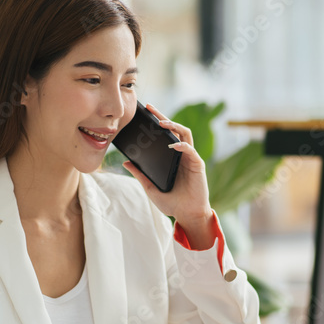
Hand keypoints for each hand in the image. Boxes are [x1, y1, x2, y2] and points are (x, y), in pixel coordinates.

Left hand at [123, 103, 215, 247]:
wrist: (188, 215)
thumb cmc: (172, 203)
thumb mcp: (150, 188)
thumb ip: (140, 175)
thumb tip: (126, 162)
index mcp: (171, 158)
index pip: (164, 135)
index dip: (156, 124)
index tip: (143, 115)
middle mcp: (181, 154)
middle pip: (174, 129)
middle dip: (162, 117)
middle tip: (150, 108)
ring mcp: (190, 158)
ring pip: (184, 134)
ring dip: (174, 126)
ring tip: (161, 123)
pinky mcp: (197, 165)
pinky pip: (190, 150)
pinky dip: (182, 146)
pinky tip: (174, 144)